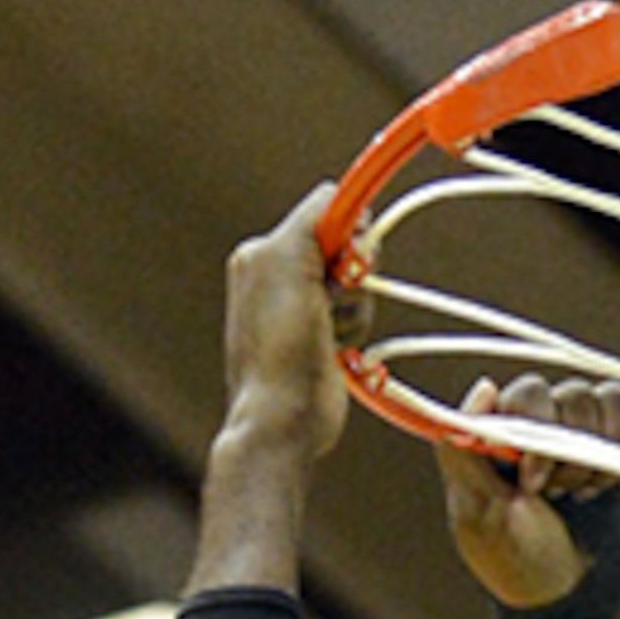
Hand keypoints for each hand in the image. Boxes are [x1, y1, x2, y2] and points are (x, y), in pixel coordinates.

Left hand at [224, 193, 348, 465]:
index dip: (346, 231)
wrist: (282, 419)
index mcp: (262, 253)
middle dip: (353, 275)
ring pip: (357, 285)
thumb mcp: (289, 259)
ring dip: (355, 307)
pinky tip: (339, 349)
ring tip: (331, 333)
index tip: (349, 256)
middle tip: (333, 300)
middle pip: (346, 249)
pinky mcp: (321, 339)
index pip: (324, 213)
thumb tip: (344, 199)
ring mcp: (301, 310)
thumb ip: (315, 215)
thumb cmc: (279, 347)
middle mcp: (278, 277)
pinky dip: (356, 328)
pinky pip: (357, 316)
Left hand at [435, 377, 619, 618]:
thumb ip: (463, 452)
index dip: (540, 434)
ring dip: (611, 451)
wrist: (567, 599)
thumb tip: (486, 386)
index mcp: (504, 430)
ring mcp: (586, 429)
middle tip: (564, 497)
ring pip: (613, 400)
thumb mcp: (477, 515)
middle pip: (577, 396)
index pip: (531, 395)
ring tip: (591, 493)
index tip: (533, 486)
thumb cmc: (515, 563)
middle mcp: (545, 420)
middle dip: (577, 455)